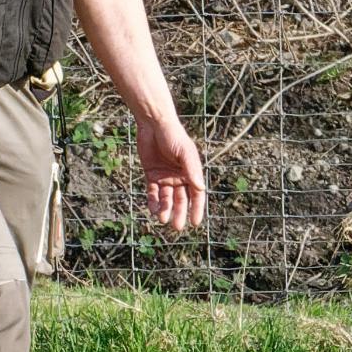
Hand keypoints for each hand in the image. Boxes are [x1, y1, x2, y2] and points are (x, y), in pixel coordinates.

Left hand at [136, 114, 207, 231]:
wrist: (153, 124)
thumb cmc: (174, 136)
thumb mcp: (185, 152)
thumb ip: (192, 170)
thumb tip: (200, 189)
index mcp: (191, 172)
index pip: (196, 194)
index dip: (197, 209)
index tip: (196, 223)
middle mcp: (179, 177)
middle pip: (181, 200)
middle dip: (180, 213)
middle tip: (177, 227)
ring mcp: (164, 177)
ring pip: (166, 198)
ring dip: (165, 209)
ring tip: (162, 219)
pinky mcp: (151, 174)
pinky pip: (152, 192)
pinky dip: (152, 201)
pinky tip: (152, 210)